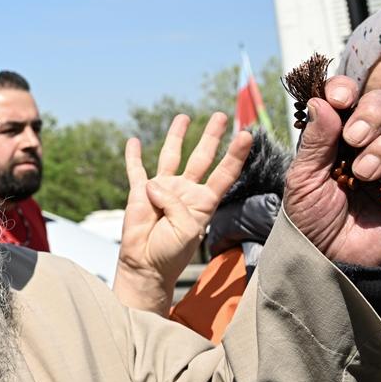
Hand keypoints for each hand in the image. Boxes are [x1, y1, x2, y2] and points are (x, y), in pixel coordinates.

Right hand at [114, 112, 252, 312]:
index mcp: (204, 202)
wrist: (146, 265)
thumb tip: (153, 184)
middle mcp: (185, 191)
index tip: (246, 135)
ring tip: (184, 117)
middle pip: (201, 157)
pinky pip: (136, 170)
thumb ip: (174, 203)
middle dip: (211, 136)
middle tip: (220, 116)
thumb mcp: (186, 229)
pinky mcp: (139, 192)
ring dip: (177, 136)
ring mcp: (162, 189)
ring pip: (171, 156)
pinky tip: (134, 141)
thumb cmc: (171, 252)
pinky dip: (133, 156)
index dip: (235, 154)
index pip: (224, 173)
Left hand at [283, 77, 380, 265]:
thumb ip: (314, 142)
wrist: (330, 259)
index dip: (345, 88)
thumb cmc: (311, 217)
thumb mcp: (303, 180)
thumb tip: (319, 101)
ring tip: (364, 175)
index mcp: (336, 133)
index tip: (340, 98)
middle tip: (353, 140)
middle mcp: (368, 141)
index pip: (348, 96)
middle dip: (372, 114)